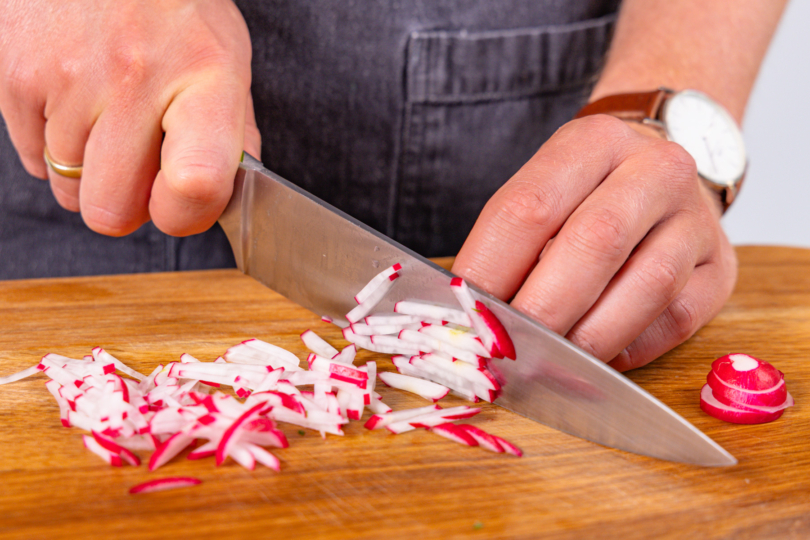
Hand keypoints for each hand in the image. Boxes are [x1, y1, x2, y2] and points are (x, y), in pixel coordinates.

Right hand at [0, 0, 260, 236]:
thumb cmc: (175, 9)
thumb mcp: (225, 60)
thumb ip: (232, 135)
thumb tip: (223, 198)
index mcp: (205, 78)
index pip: (197, 184)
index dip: (185, 216)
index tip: (179, 202)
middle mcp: (136, 78)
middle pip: (112, 212)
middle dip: (126, 202)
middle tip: (139, 164)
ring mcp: (70, 77)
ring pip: (68, 190)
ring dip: (90, 170)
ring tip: (108, 118)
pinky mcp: (17, 74)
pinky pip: (33, 158)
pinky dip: (55, 144)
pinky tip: (77, 102)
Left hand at [451, 115, 736, 370]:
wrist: (658, 172)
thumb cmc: (585, 193)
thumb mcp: (544, 191)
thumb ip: (510, 243)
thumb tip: (471, 312)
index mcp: (593, 142)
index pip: (530, 207)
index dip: (490, 267)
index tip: (464, 312)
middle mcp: (655, 170)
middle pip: (594, 243)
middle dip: (541, 309)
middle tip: (505, 348)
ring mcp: (696, 218)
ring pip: (647, 285)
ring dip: (589, 336)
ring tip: (547, 363)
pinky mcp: (720, 267)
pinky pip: (676, 319)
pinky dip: (629, 347)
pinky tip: (595, 358)